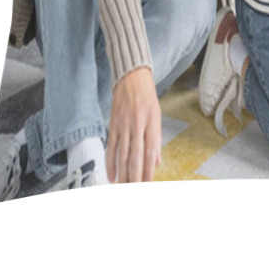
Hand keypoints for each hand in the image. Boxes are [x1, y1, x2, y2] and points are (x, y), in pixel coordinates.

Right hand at [106, 66, 161, 182]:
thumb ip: (156, 139)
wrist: (131, 77)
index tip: (148, 184)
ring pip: (122, 155)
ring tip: (124, 188)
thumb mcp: (157, 115)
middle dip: (136, 177)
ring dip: (123, 174)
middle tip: (135, 191)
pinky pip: (111, 147)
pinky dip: (110, 163)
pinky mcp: (113, 124)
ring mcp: (124, 125)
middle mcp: (138, 125)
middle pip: (136, 157)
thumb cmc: (146, 97)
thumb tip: (157, 162)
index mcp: (152, 123)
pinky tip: (112, 176)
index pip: (151, 152)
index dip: (149, 170)